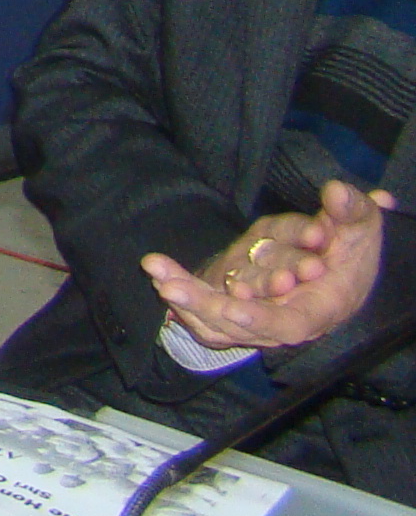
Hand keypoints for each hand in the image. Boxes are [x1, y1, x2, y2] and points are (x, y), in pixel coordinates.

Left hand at [147, 182, 390, 354]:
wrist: (339, 258)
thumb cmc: (351, 242)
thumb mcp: (359, 224)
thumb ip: (351, 210)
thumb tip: (337, 191)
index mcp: (324, 306)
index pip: (291, 324)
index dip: (262, 319)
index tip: (234, 306)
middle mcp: (289, 319)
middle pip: (242, 324)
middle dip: (206, 305)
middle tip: (170, 287)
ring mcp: (263, 316)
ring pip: (220, 320)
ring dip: (188, 298)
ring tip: (156, 273)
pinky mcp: (243, 307)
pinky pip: (210, 313)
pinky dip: (187, 298)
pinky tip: (160, 277)